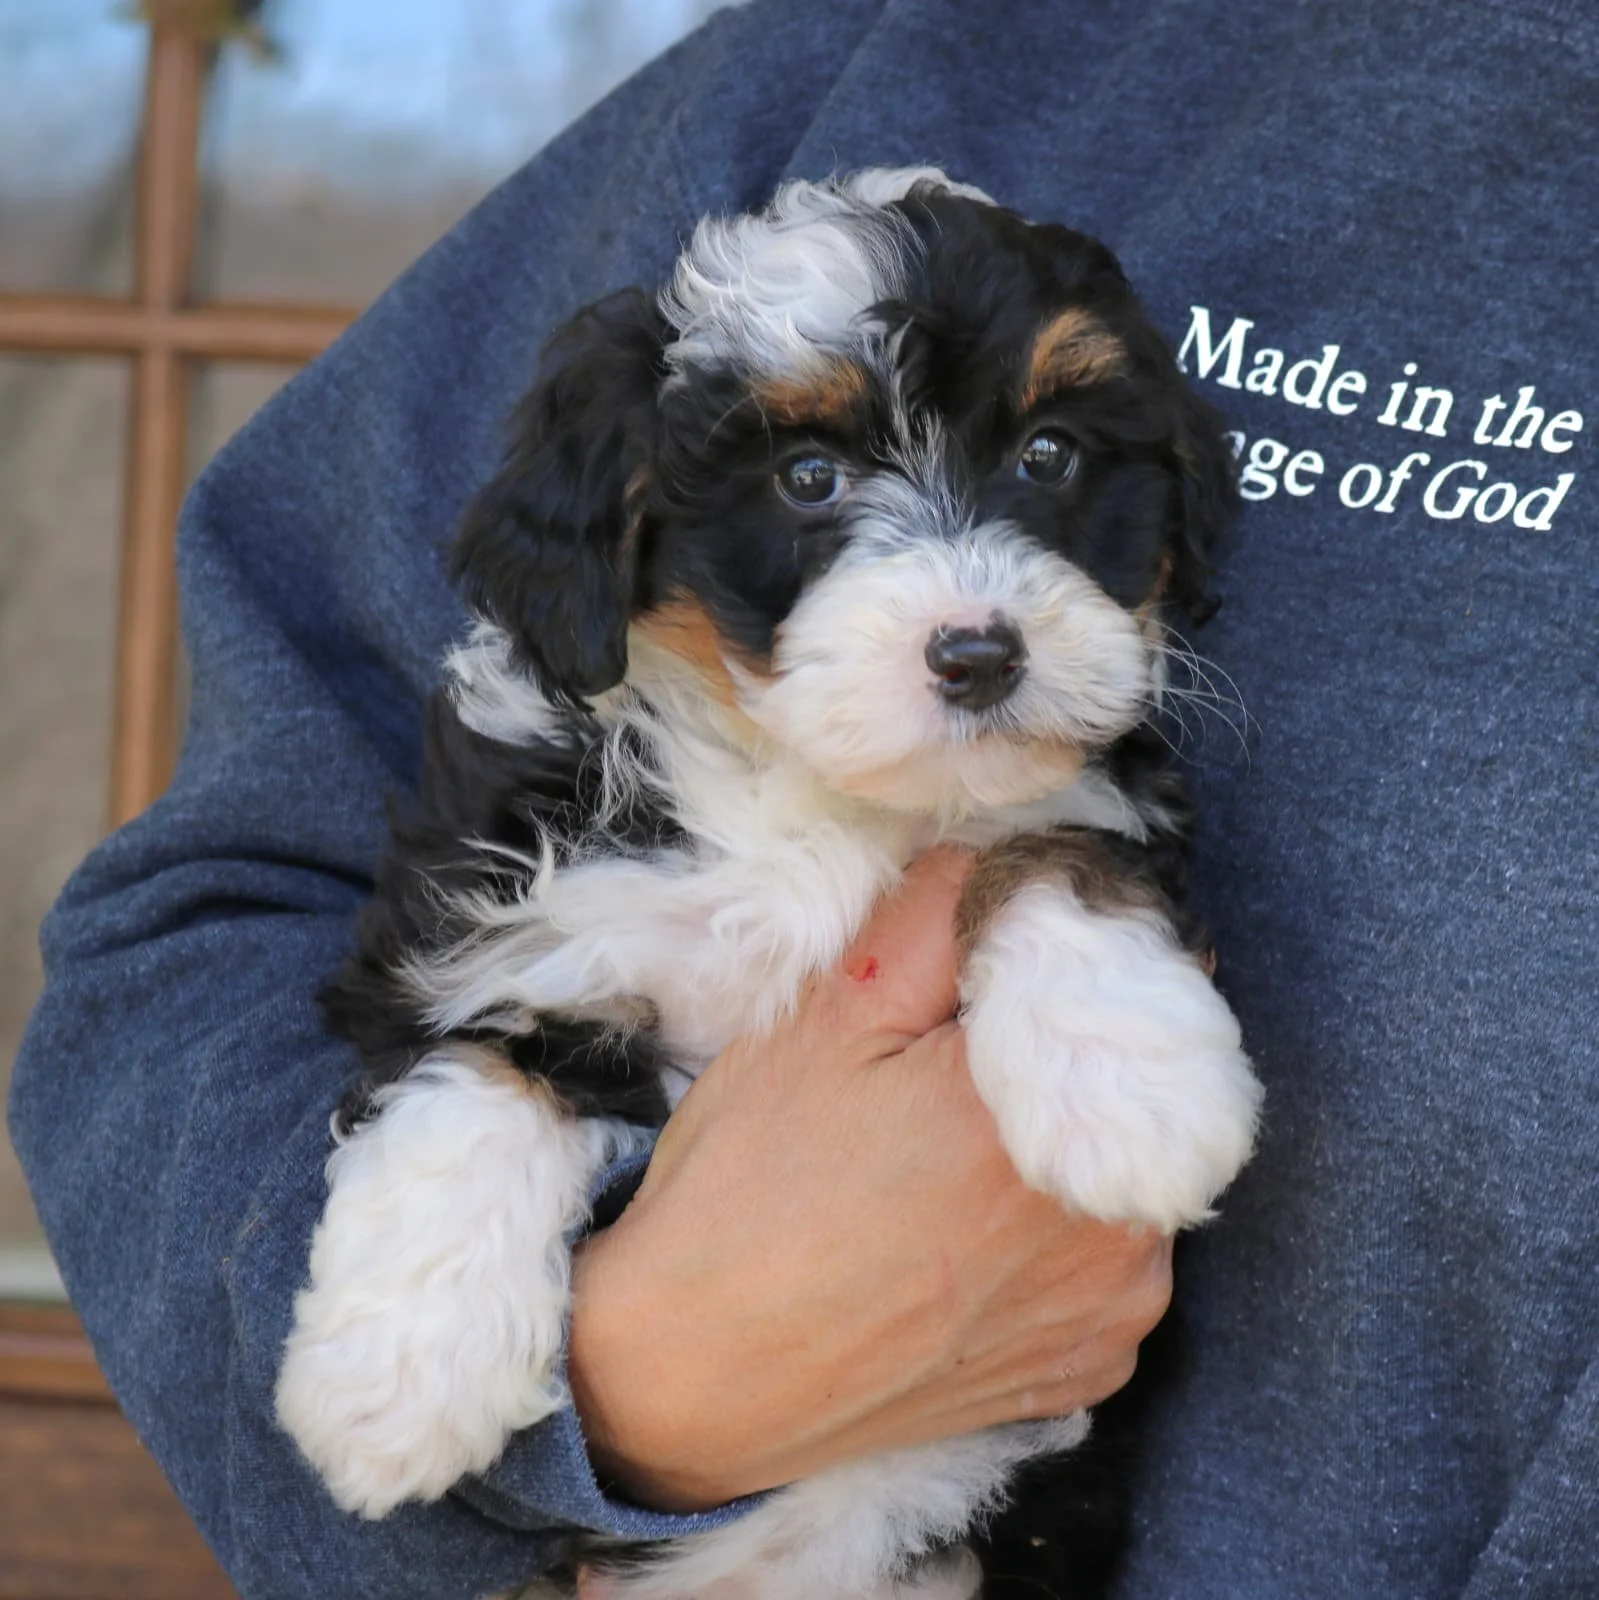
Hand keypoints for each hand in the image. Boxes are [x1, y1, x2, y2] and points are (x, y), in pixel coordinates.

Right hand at [567, 849, 1172, 1511]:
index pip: (1120, 975)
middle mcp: (1111, 1222)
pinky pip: (1112, 1256)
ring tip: (955, 1159)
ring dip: (1074, 1138)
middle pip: (1138, 1073)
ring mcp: (1113, 1305)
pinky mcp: (1092, 1364)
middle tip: (956, 1066)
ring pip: (1132, 1163)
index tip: (1012, 955)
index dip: (1066, 950)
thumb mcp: (825, 1021)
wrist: (694, 1379)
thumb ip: (940, 918)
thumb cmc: (746, 1193)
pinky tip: (972, 1231)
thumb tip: (1021, 865)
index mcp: (1045, 1117)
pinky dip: (1064, 1226)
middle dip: (1066, 1046)